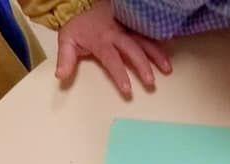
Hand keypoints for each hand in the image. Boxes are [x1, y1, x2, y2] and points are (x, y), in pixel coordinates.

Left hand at [56, 0, 171, 98]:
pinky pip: (148, 31)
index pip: (111, 59)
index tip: (127, 89)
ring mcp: (127, 27)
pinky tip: (170, 49)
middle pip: (132, 49)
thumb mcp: (67, 40)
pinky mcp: (133, 23)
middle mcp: (116, 33)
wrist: (82, 3)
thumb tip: (60, 76)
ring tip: (167, 69)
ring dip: (157, 54)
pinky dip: (159, 40)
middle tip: (151, 82)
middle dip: (142, 65)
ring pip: (144, 40)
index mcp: (101, 40)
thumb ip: (65, 59)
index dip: (119, 74)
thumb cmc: (77, 26)